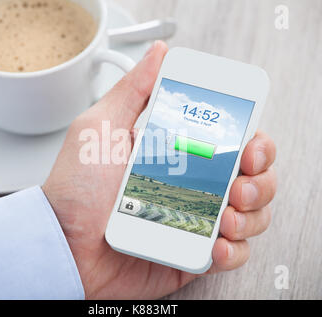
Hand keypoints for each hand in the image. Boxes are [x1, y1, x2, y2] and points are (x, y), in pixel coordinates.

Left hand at [43, 41, 276, 298]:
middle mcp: (192, 186)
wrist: (62, 248)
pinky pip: (233, 255)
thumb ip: (133, 91)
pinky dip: (235, 251)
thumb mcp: (101, 128)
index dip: (253, 141)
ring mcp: (194, 222)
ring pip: (252, 215)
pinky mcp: (192, 256)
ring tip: (225, 216)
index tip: (249, 144)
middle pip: (253, 177)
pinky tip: (217, 245)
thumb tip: (159, 55)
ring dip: (252, 214)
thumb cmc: (76, 190)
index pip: (231, 142)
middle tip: (239, 181)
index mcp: (178, 155)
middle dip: (260, 179)